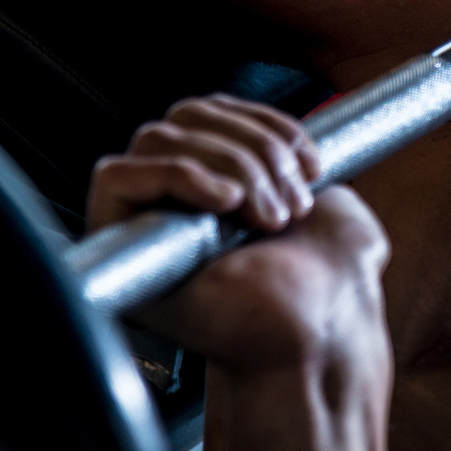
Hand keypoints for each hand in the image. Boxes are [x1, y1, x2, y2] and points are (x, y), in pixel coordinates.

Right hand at [87, 95, 393, 450]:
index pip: (210, 111)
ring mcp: (145, 219)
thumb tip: (294, 142)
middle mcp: (174, 199)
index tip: (308, 161)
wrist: (317, 339)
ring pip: (160, 139)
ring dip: (232, 168)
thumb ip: (309, 170)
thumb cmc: (324, 291)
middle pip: (186, 118)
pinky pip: (119, 177)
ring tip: (268, 217)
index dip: (261, 123)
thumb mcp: (331, 206)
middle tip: (289, 204)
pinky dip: (181, 175)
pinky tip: (225, 204)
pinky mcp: (122, 245)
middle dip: (253, 149)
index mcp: (215, 183)